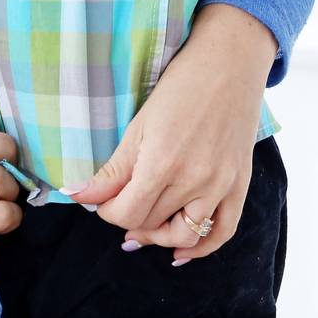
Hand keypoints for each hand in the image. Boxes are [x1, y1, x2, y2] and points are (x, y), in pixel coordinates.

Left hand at [64, 5, 274, 262]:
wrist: (229, 64)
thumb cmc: (180, 87)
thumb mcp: (139, 125)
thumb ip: (113, 169)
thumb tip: (78, 195)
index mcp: (162, 163)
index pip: (126, 212)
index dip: (106, 213)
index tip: (100, 202)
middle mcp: (194, 180)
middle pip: (151, 222)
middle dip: (128, 219)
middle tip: (117, 206)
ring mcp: (220, 186)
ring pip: (184, 235)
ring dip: (158, 237)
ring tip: (142, 230)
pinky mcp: (239, 185)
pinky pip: (222, 231)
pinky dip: (201, 248)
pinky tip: (180, 252)